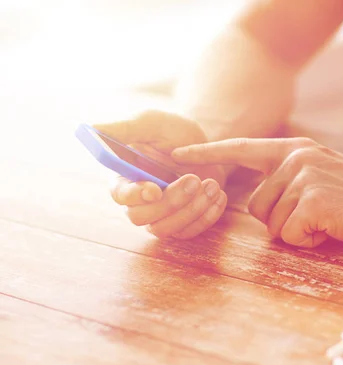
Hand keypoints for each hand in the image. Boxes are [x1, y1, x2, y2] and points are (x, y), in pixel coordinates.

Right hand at [93, 110, 228, 238]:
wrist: (206, 144)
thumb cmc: (173, 132)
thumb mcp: (152, 123)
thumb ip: (125, 128)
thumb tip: (93, 128)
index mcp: (124, 176)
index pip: (119, 194)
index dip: (134, 195)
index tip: (154, 189)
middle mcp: (138, 201)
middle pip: (140, 218)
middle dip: (170, 202)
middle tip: (193, 180)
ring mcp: (160, 215)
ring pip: (165, 229)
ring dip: (190, 210)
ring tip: (211, 184)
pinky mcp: (181, 222)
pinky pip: (189, 232)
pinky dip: (207, 216)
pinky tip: (218, 194)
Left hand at [171, 137, 342, 246]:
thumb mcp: (321, 174)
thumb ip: (290, 177)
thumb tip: (258, 201)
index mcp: (294, 149)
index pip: (243, 148)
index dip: (209, 153)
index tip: (180, 154)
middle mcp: (294, 158)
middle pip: (255, 206)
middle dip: (280, 221)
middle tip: (316, 216)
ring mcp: (303, 177)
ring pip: (271, 223)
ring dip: (296, 232)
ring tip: (327, 220)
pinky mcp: (312, 201)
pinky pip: (289, 234)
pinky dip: (308, 241)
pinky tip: (331, 229)